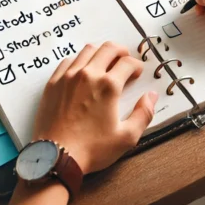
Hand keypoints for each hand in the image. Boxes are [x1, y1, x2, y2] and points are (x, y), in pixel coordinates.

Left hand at [32, 42, 157, 174]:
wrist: (56, 156)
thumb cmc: (91, 148)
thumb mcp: (126, 137)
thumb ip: (143, 114)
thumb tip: (151, 96)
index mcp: (108, 86)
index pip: (127, 63)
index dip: (136, 65)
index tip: (137, 72)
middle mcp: (88, 74)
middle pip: (108, 48)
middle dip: (121, 51)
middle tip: (125, 59)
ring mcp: (68, 76)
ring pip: (87, 50)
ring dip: (100, 52)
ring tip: (105, 62)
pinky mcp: (53, 82)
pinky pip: (68, 61)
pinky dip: (80, 60)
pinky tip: (82, 70)